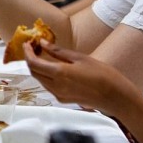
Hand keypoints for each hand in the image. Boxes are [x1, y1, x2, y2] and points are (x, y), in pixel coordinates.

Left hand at [24, 41, 139, 113]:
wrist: (116, 97)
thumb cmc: (103, 75)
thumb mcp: (81, 58)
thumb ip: (59, 52)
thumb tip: (42, 43)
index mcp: (59, 73)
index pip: (33, 63)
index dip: (27, 52)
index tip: (27, 43)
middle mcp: (54, 86)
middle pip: (33, 72)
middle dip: (30, 59)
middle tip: (34, 47)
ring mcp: (58, 94)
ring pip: (40, 79)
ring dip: (38, 68)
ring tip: (43, 55)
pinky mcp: (63, 99)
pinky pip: (48, 86)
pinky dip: (46, 75)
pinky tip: (52, 68)